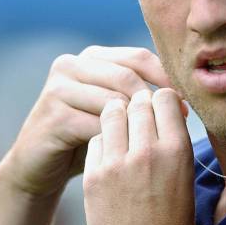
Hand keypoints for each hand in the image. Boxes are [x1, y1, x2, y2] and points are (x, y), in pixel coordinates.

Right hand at [0, 46, 171, 197]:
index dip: (166, 77)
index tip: (185, 100)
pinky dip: (116, 139)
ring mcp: (58, 88)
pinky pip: (96, 124)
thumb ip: (140, 93)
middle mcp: (72, 64)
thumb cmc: (88, 136)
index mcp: (93, 56)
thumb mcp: (116, 109)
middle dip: (154, 100)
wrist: (40, 167)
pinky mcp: (51, 114)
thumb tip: (181, 96)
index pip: (139, 57)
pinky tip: (126, 152)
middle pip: (128, 76)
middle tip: (173, 122)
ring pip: (114, 100)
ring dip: (137, 122)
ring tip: (151, 139)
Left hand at [83, 88, 194, 224]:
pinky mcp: (94, 176)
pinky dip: (105, 140)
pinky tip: (112, 153)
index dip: (163, 99)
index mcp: (177, 149)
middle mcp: (147, 151)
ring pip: (113, 112)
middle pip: (138, 100)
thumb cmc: (173, 215)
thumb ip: (173, 135)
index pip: (165, 96)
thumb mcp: (185, 170)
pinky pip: (97, 138)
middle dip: (141, 105)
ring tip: (124, 128)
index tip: (161, 108)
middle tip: (141, 117)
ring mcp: (117, 164)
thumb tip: (160, 104)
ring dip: (119, 115)